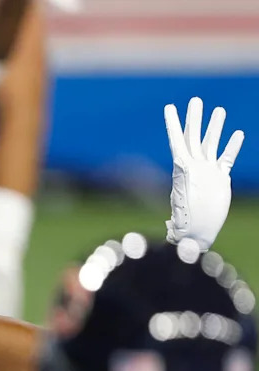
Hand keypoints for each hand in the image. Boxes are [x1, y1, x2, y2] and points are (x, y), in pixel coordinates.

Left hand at [164, 97, 243, 251]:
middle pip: (194, 137)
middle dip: (194, 118)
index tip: (169, 107)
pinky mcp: (220, 179)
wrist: (198, 234)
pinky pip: (226, 158)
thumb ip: (177, 205)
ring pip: (211, 144)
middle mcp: (194, 167)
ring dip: (215, 127)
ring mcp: (207, 172)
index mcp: (182, 170)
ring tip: (218, 110)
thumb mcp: (181, 213)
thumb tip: (170, 213)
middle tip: (196, 100)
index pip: (176, 141)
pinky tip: (237, 134)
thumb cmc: (187, 226)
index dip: (173, 124)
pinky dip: (231, 146)